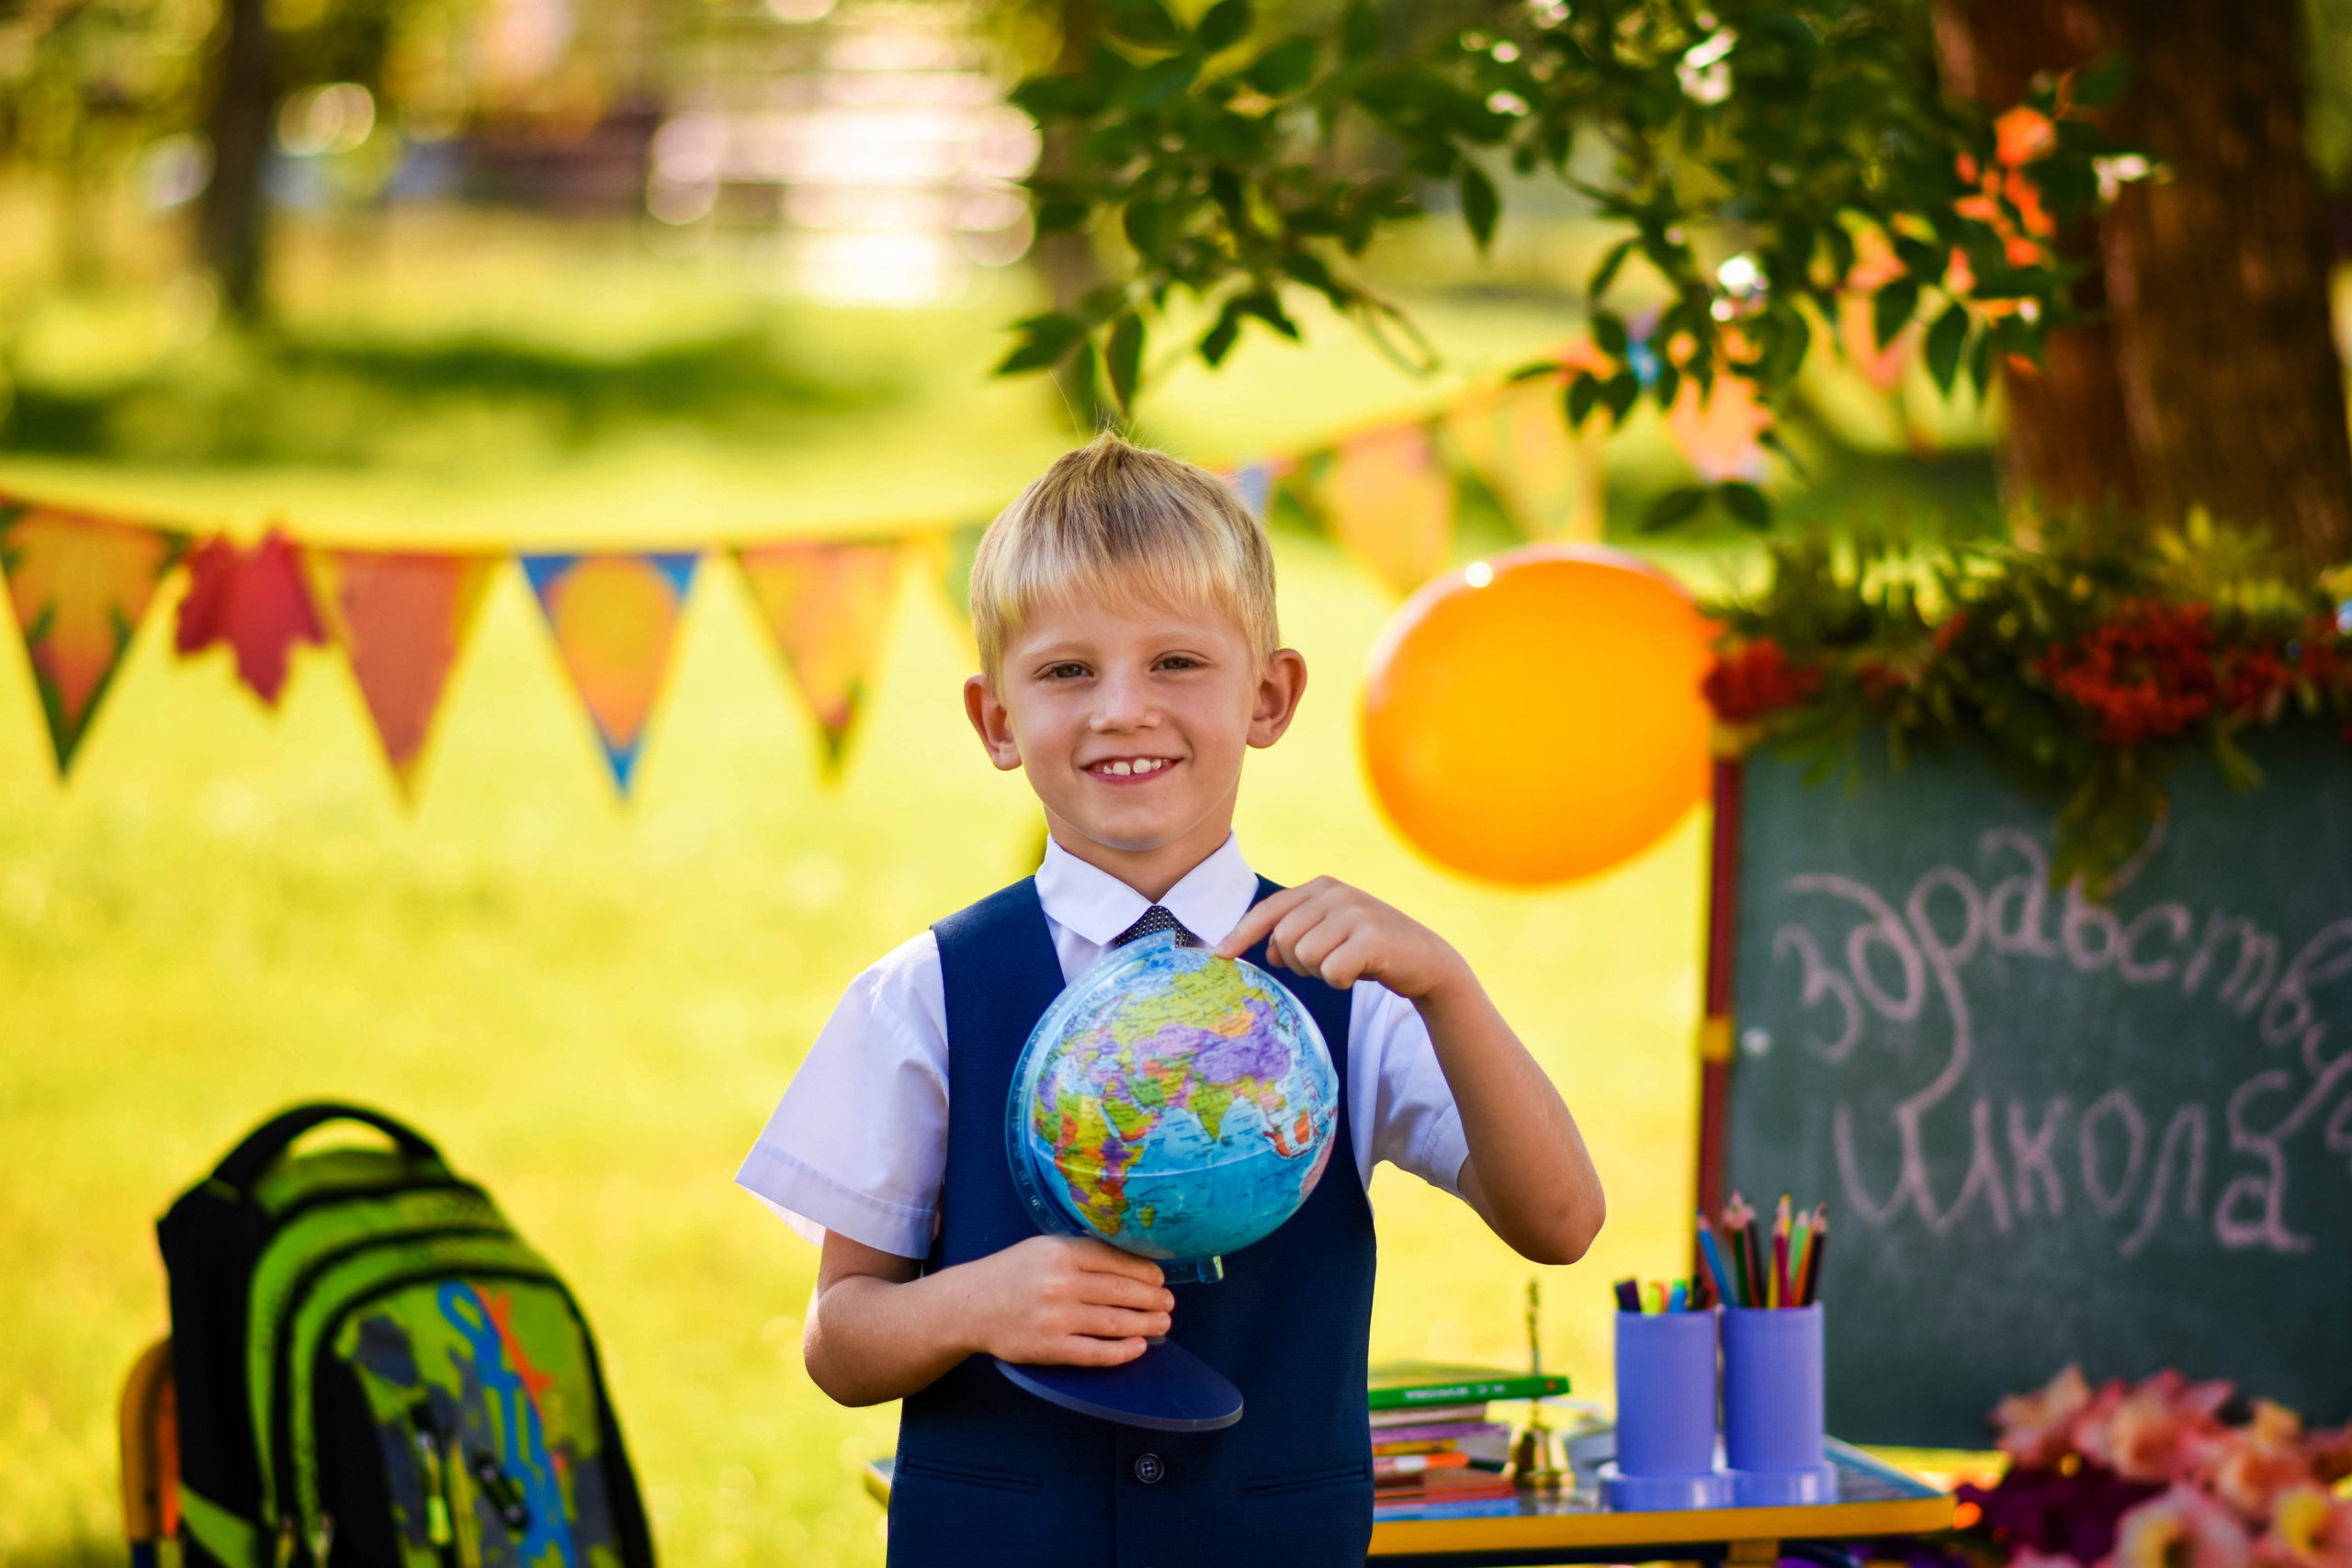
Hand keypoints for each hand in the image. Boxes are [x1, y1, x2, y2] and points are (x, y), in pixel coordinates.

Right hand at [956, 1235, 1173, 1366]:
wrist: (968, 1306)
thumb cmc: (1010, 1274)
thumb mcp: (1043, 1248)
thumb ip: (1081, 1251)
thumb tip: (1130, 1260)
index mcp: (1062, 1252)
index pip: (1117, 1260)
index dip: (1146, 1272)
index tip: (1160, 1278)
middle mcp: (1061, 1282)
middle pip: (1122, 1291)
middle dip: (1153, 1299)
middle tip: (1168, 1303)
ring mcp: (1056, 1317)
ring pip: (1115, 1322)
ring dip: (1146, 1324)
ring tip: (1162, 1324)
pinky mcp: (1050, 1348)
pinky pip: (1096, 1352)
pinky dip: (1123, 1351)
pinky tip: (1139, 1347)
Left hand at [1216, 876, 1470, 1000]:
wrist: (1427, 961)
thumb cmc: (1370, 950)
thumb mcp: (1331, 933)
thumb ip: (1297, 933)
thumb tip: (1266, 951)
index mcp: (1321, 887)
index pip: (1269, 910)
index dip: (1241, 934)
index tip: (1218, 956)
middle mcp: (1336, 892)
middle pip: (1283, 938)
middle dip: (1296, 963)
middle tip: (1325, 965)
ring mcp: (1356, 912)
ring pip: (1304, 956)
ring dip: (1320, 973)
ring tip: (1345, 966)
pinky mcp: (1373, 937)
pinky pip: (1331, 971)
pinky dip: (1340, 981)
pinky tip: (1359, 974)